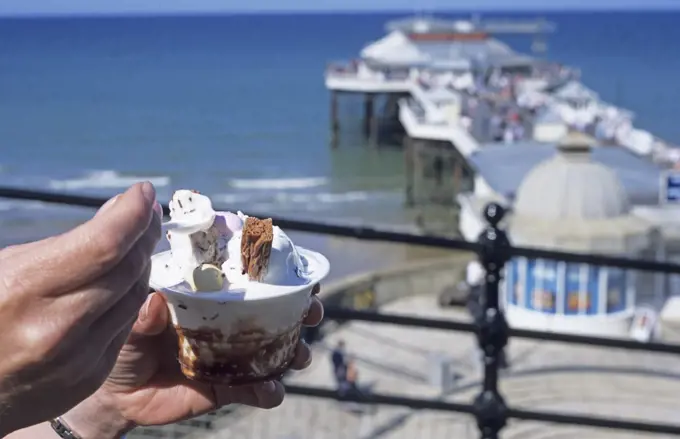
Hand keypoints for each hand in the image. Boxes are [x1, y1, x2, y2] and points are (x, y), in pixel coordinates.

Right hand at [0, 182, 161, 435]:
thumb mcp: (5, 266)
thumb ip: (64, 242)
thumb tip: (119, 212)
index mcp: (22, 290)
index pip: (104, 244)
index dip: (134, 213)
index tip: (144, 192)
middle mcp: (55, 329)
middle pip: (128, 269)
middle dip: (145, 233)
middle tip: (148, 211)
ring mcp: (76, 359)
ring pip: (135, 296)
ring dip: (142, 263)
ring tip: (138, 241)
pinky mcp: (89, 376)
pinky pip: (125, 325)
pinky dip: (130, 296)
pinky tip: (124, 280)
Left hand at [61, 285, 324, 438]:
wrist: (114, 395)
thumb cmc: (122, 344)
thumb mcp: (127, 323)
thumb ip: (142, 314)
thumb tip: (156, 301)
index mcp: (208, 296)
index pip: (247, 276)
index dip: (276, 270)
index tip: (298, 267)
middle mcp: (226, 322)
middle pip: (274, 310)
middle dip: (300, 309)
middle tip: (312, 309)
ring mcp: (230, 355)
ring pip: (273, 349)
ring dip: (294, 350)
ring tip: (300, 355)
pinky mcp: (226, 387)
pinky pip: (255, 389)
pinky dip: (269, 390)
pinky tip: (272, 389)